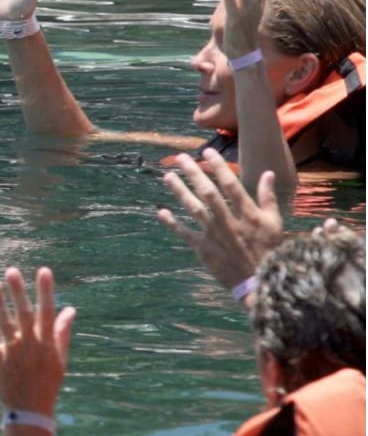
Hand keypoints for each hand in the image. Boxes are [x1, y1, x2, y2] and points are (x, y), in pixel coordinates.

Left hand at [0, 267, 73, 415]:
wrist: (31, 410)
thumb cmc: (48, 382)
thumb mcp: (60, 359)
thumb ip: (62, 333)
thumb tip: (69, 309)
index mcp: (47, 343)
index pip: (47, 312)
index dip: (46, 291)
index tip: (44, 271)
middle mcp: (30, 345)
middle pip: (24, 314)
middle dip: (19, 292)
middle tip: (12, 271)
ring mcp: (13, 352)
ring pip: (5, 323)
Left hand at [157, 147, 279, 289]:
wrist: (260, 282)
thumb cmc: (270, 251)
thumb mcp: (275, 223)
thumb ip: (268, 198)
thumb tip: (268, 173)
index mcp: (248, 214)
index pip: (231, 185)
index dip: (218, 167)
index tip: (207, 152)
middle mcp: (229, 221)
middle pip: (208, 193)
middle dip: (194, 174)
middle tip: (180, 158)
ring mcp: (215, 235)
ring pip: (194, 209)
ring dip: (180, 192)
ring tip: (167, 176)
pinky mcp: (204, 250)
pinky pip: (186, 234)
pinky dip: (173, 224)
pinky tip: (161, 212)